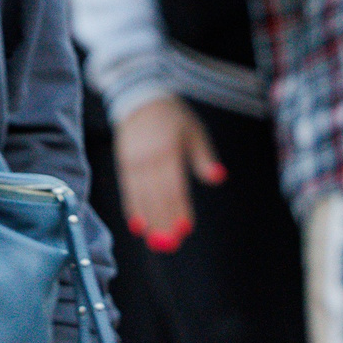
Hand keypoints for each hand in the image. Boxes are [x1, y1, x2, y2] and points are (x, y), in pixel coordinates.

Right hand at [115, 93, 224, 253]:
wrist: (139, 98)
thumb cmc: (172, 117)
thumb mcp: (194, 131)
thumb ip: (204, 157)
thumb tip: (218, 178)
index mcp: (168, 151)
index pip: (174, 186)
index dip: (179, 208)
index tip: (185, 229)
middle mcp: (149, 158)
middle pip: (156, 196)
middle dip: (163, 221)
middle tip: (169, 244)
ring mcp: (134, 162)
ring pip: (141, 196)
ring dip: (148, 220)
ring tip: (154, 241)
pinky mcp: (123, 163)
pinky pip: (127, 190)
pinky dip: (132, 209)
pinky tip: (137, 225)